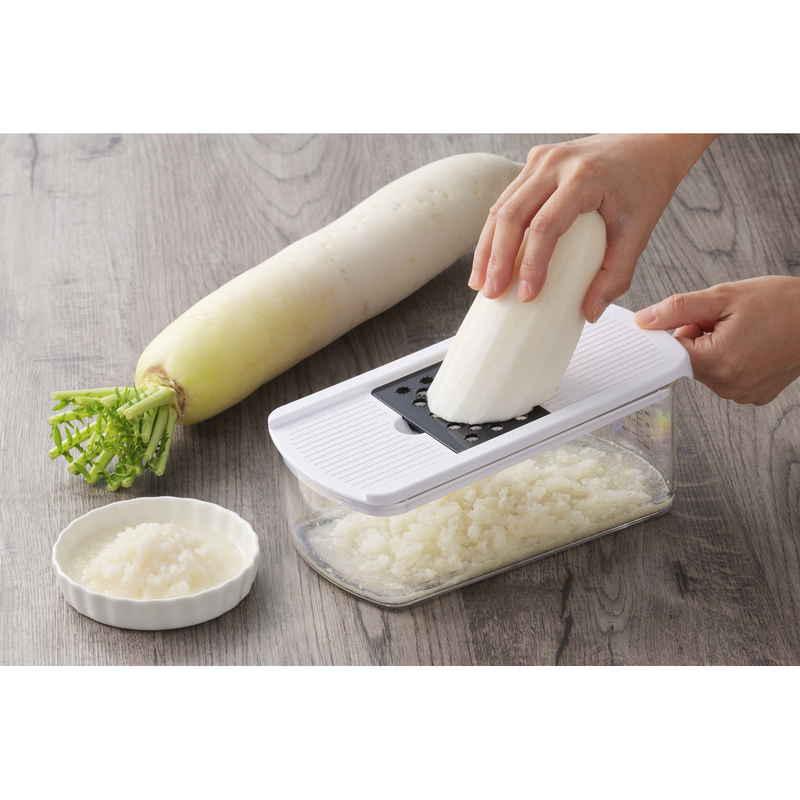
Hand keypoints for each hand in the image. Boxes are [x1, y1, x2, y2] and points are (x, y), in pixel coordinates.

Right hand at [469, 134, 714, 320]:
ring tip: (480, 283)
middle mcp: (556, 164)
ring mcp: (540, 160)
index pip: (546, 225)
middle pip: (512, 215)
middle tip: (492, 293)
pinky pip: (506, 200)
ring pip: (500, 207)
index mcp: (584, 178)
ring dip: (487, 248)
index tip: (527, 295)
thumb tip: (589, 313)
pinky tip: (489, 259)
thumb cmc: (645, 185)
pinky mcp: (533, 163)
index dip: (532, 263)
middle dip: (497, 259)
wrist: (649, 142)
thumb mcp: (639, 232)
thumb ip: (616, 275)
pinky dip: (494, 233)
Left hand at [635, 276, 799, 404]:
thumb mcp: (723, 297)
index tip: (689, 319)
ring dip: (714, 347)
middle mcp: (728, 385)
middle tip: (726, 319)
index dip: (677, 331)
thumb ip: (677, 310)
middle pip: (689, 360)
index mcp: (716, 363)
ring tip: (744, 330)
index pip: (670, 353)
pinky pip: (726, 377)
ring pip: (707, 368)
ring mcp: (742, 393)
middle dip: (698, 336)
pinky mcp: (754, 395)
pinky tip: (752, 343)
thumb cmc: (784, 304)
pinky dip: (731, 359)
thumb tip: (644, 321)